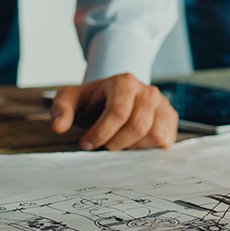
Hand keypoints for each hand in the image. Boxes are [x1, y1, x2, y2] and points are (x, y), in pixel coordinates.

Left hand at [50, 73, 177, 150]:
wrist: (112, 98)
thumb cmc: (93, 101)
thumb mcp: (71, 99)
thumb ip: (60, 109)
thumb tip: (58, 126)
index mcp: (125, 82)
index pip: (118, 112)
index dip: (101, 133)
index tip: (86, 143)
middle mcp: (148, 91)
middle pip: (137, 126)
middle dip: (116, 143)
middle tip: (103, 146)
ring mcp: (163, 105)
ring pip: (154, 135)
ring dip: (132, 147)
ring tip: (118, 143)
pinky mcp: (170, 119)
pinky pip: (165, 141)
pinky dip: (147, 149)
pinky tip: (132, 145)